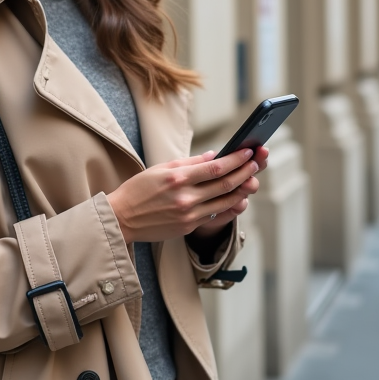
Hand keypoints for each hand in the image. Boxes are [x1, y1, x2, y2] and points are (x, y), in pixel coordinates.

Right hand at [107, 147, 263, 243]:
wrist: (122, 219)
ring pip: (225, 202)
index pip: (216, 167)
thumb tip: (214, 156)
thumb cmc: (139, 190)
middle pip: (225, 184)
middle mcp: (185, 197)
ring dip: (242, 190)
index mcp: (178, 178)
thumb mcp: (161, 168)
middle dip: (244, 172)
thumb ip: (190, 163)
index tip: (248, 152)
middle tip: (256, 163)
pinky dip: (229, 206)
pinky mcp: (188, 227)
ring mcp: (188, 215)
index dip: (236, 159)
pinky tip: (238, 198)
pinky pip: (215, 215)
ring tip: (252, 179)